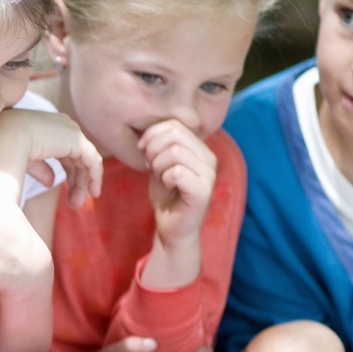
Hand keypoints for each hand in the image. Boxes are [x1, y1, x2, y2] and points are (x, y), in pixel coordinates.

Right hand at [0, 107, 102, 204]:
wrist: (1, 140)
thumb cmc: (3, 149)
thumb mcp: (24, 160)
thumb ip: (40, 168)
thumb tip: (51, 182)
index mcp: (47, 126)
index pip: (65, 151)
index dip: (69, 172)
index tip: (69, 193)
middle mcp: (61, 125)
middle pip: (76, 156)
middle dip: (77, 181)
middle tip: (74, 204)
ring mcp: (70, 130)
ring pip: (85, 160)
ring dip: (83, 184)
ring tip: (77, 204)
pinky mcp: (76, 140)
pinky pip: (92, 160)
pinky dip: (94, 177)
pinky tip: (92, 192)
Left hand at [140, 121, 216, 248]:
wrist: (172, 226)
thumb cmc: (166, 195)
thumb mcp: (160, 164)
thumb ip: (159, 145)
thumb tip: (150, 133)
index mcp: (200, 148)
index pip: (174, 125)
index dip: (152, 134)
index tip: (143, 150)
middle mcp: (209, 157)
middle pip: (174, 134)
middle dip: (153, 149)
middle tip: (151, 167)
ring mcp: (209, 174)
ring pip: (174, 152)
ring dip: (157, 165)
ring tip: (160, 178)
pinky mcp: (203, 190)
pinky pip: (176, 172)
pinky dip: (164, 179)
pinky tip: (167, 187)